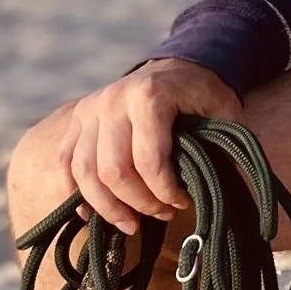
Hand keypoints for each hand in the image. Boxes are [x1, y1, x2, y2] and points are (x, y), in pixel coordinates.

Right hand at [51, 58, 245, 232]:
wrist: (180, 66)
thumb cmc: (204, 95)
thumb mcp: (224, 114)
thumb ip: (222, 148)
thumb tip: (216, 193)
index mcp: (149, 96)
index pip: (148, 160)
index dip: (165, 191)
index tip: (182, 202)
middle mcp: (112, 100)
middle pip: (112, 171)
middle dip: (138, 203)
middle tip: (162, 214)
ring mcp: (90, 109)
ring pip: (84, 172)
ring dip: (107, 206)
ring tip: (132, 223)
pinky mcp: (76, 120)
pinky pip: (65, 163)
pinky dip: (75, 193)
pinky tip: (92, 214)